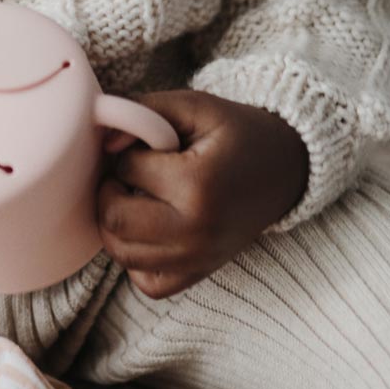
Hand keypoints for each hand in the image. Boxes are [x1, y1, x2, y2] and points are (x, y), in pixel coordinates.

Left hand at [97, 90, 308, 299]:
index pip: (127, 169)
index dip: (127, 150)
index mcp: (198, 185)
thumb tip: (106, 142)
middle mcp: (197, 231)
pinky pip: (146, 282)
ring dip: (116, 222)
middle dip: (109, 189)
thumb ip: (145, 112)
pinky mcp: (199, 274)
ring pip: (122, 253)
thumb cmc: (236, 133)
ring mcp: (198, 259)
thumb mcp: (196, 106)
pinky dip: (136, 258)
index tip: (146, 144)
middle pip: (114, 220)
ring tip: (136, 196)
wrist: (284, 168)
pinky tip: (148, 229)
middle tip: (129, 172)